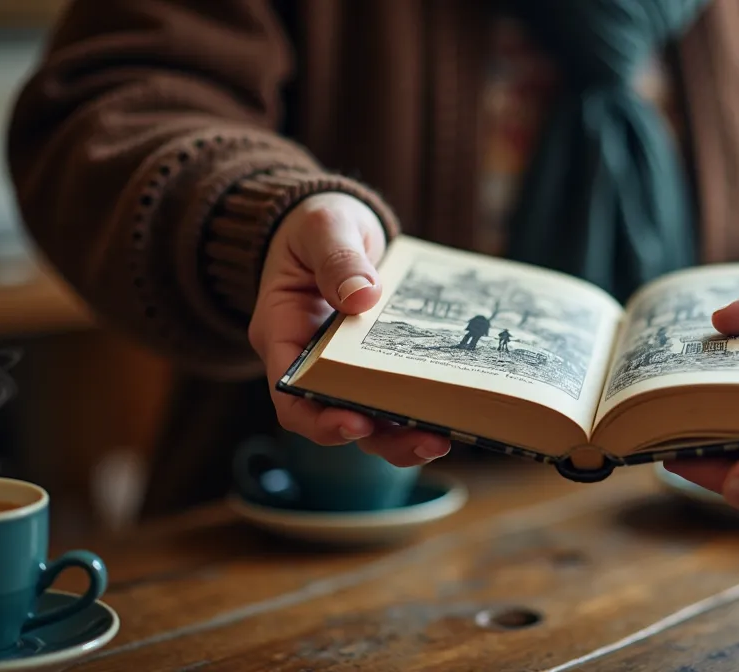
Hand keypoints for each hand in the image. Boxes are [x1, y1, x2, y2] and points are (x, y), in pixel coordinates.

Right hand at [249, 192, 449, 465]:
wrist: (335, 227)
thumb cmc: (317, 226)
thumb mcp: (324, 228)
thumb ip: (338, 258)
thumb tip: (362, 296)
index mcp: (281, 335)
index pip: (290, 394)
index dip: (320, 419)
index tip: (356, 424)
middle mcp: (310, 364)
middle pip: (338, 418)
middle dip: (382, 437)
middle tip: (428, 441)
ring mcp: (344, 369)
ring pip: (371, 417)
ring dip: (406, 434)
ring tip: (448, 436)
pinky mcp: (375, 365)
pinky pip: (396, 395)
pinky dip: (421, 406)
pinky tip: (456, 407)